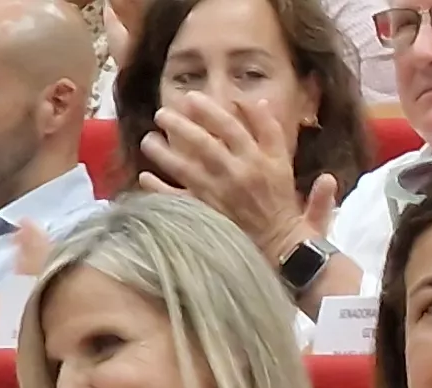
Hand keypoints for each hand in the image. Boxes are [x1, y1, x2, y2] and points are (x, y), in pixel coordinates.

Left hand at [136, 91, 337, 261]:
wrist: (284, 246)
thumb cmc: (284, 201)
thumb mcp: (286, 162)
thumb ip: (273, 132)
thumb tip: (257, 102)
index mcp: (258, 160)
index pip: (230, 128)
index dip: (209, 110)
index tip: (191, 97)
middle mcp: (236, 175)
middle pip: (202, 144)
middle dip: (179, 125)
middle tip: (161, 113)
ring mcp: (219, 195)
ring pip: (185, 168)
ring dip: (163, 153)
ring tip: (148, 140)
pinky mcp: (208, 214)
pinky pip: (179, 200)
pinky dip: (160, 189)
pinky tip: (145, 177)